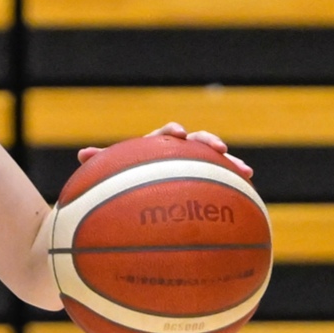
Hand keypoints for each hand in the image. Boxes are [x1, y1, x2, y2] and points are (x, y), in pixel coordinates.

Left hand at [77, 122, 253, 179]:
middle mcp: (180, 153)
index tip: (178, 133)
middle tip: (220, 148)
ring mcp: (195, 167)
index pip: (168, 134)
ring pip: (217, 163)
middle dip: (210, 143)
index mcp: (159, 145)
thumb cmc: (124, 180)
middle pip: (199, 142)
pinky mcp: (206, 183)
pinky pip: (222, 185)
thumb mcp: (113, 173)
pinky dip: (236, 188)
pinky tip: (250, 200)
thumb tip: (83, 155)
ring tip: (247, 172)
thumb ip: (102, 163)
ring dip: (232, 165)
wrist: (139, 193)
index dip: (174, 132)